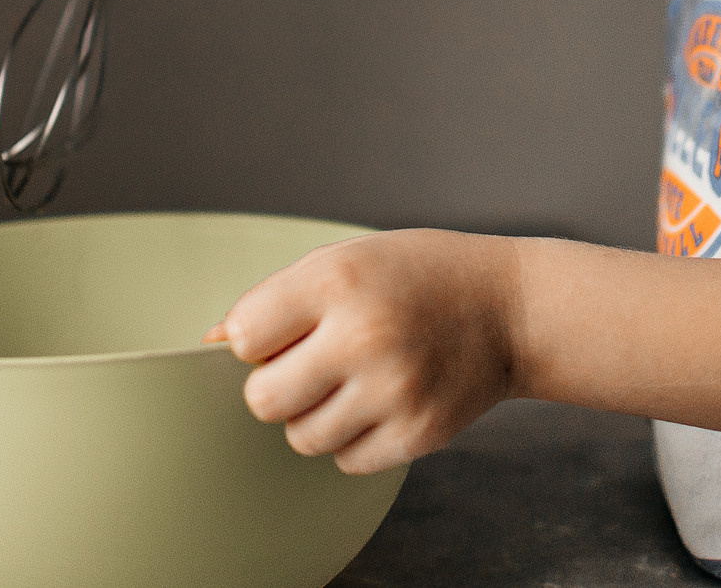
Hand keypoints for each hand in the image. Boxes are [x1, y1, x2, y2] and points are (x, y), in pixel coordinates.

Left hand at [209, 229, 522, 474]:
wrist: (511, 307)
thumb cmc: (418, 276)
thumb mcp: (348, 259)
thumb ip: (279, 298)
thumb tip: (210, 342)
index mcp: (337, 280)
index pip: (243, 336)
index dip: (255, 339)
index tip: (280, 332)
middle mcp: (364, 335)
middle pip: (262, 399)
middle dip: (276, 386)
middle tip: (311, 365)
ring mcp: (393, 389)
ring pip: (301, 437)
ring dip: (314, 416)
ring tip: (351, 381)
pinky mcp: (416, 433)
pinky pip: (345, 461)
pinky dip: (353, 439)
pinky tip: (381, 401)